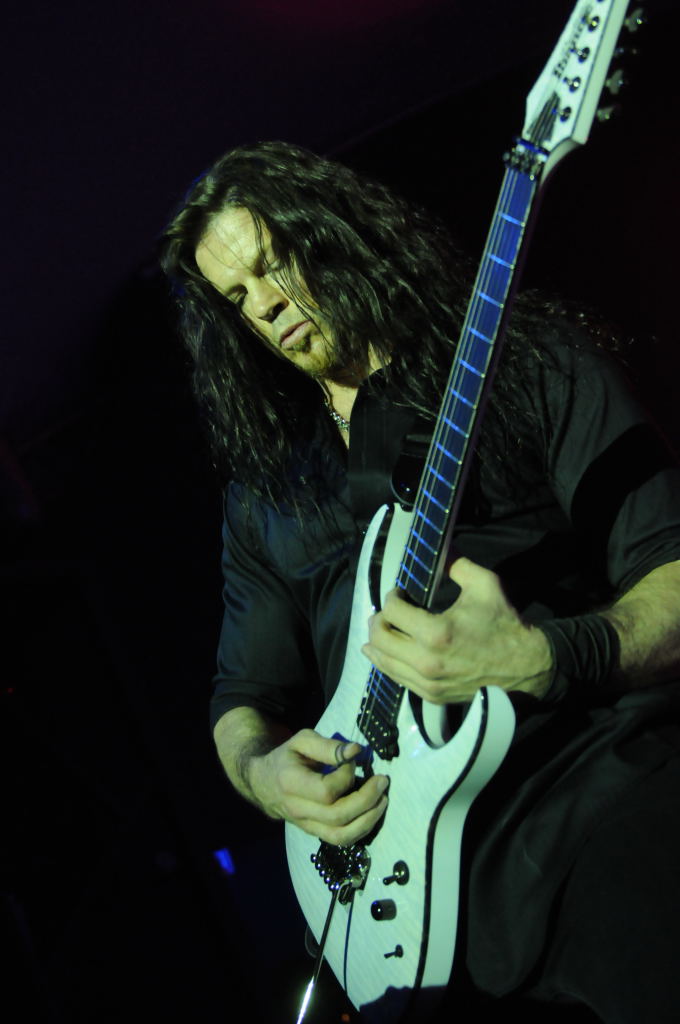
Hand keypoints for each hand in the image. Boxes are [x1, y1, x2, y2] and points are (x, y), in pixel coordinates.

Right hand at [249, 729, 388, 844]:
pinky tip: (372, 813)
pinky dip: (360, 829)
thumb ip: (327, 746)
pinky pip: (339, 839)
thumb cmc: (287, 757)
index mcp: (291, 783)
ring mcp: (305, 825)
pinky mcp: (313, 832)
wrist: (264, 783)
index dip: (347, 775)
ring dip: (368, 820)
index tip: (353, 759)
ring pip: (341, 835)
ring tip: (383, 800)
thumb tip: (356, 751)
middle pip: (338, 816)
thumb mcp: (302, 741)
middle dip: (366, 800)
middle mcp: (297, 809)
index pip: (327, 790)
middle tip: (383, 781)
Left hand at [362, 556, 551, 703]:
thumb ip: (455, 563)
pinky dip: (388, 662)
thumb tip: (439, 544)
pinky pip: (396, 678)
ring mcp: (427, 682)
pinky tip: (389, 651)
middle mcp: (426, 661)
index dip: (392, 596)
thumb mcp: (484, 584)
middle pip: (379, 638)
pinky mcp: (431, 695)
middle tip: (388, 610)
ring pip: (383, 661)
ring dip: (378, 641)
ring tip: (385, 628)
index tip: (401, 593)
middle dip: (378, 619)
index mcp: (436, 633)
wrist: (525, 666)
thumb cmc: (504, 623)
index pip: (392, 611)